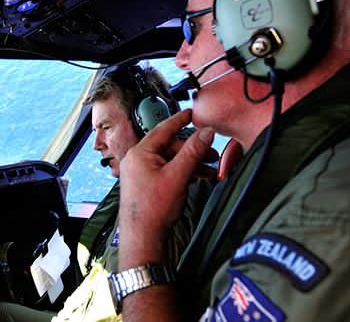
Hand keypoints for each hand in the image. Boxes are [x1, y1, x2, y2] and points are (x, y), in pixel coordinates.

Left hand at [119, 109, 214, 264]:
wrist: (142, 237)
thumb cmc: (153, 208)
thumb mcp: (178, 176)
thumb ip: (193, 152)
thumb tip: (205, 133)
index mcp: (140, 153)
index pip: (163, 129)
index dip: (180, 120)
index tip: (192, 113)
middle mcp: (137, 160)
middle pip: (169, 146)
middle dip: (192, 150)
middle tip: (212, 154)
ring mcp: (140, 173)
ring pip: (169, 160)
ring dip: (190, 163)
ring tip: (209, 171)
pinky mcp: (145, 185)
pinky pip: (166, 171)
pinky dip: (182, 173)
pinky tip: (197, 178)